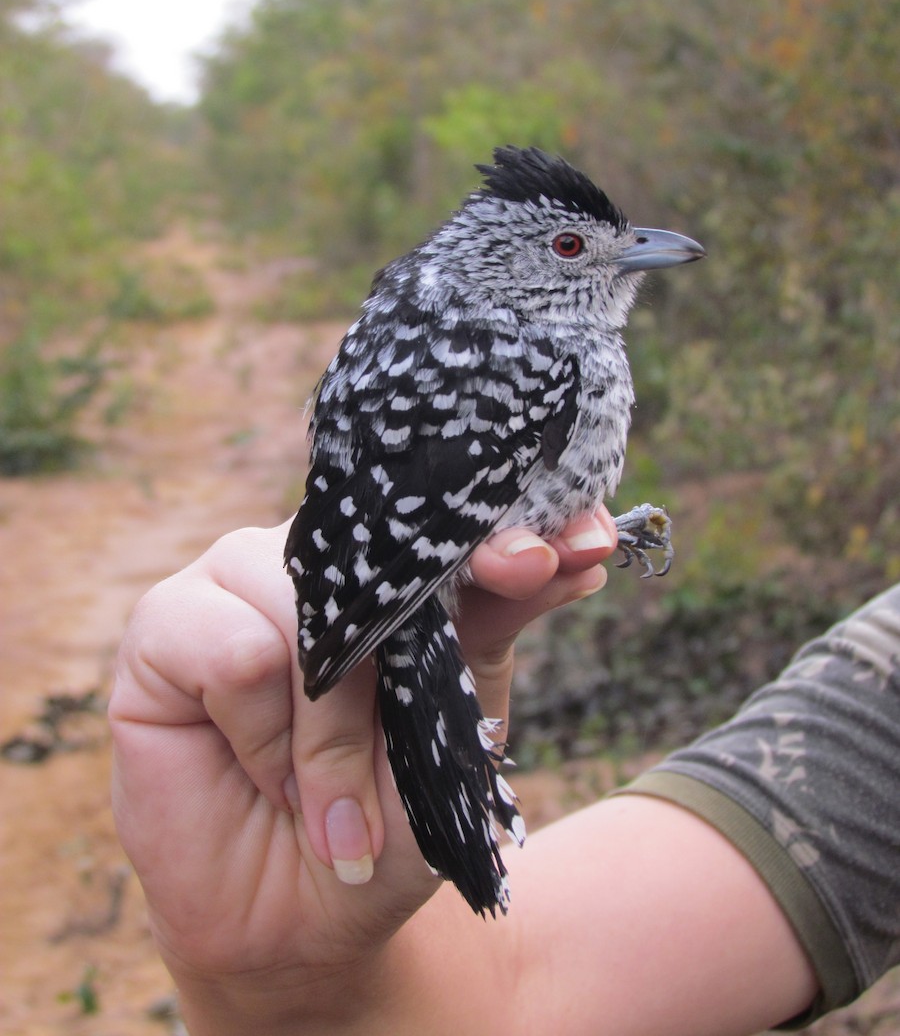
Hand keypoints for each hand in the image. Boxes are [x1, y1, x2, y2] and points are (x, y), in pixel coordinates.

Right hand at [109, 510, 616, 1031]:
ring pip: (304, 606)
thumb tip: (582, 546)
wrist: (308, 918)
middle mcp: (312, 554)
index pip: (445, 510)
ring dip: (332, 727)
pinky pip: (232, 651)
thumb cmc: (391, 813)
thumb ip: (499, 622)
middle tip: (416, 744)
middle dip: (410, 654)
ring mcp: (233, 580)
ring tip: (331, 802)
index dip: (507, 526)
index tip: (580, 547)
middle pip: (376, 554)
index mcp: (387, 561)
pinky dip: (263, 733)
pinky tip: (264, 776)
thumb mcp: (462, 719)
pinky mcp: (165, 627)